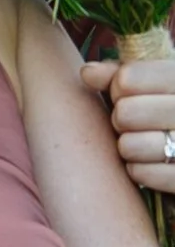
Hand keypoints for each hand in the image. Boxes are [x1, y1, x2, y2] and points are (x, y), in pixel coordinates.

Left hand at [85, 55, 174, 195]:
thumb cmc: (159, 112)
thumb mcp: (146, 86)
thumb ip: (117, 75)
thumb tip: (87, 73)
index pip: (127, 78)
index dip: (116, 87)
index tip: (125, 92)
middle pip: (124, 113)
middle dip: (120, 119)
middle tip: (133, 122)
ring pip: (129, 146)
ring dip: (127, 147)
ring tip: (141, 142)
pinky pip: (141, 174)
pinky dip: (137, 170)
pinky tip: (148, 162)